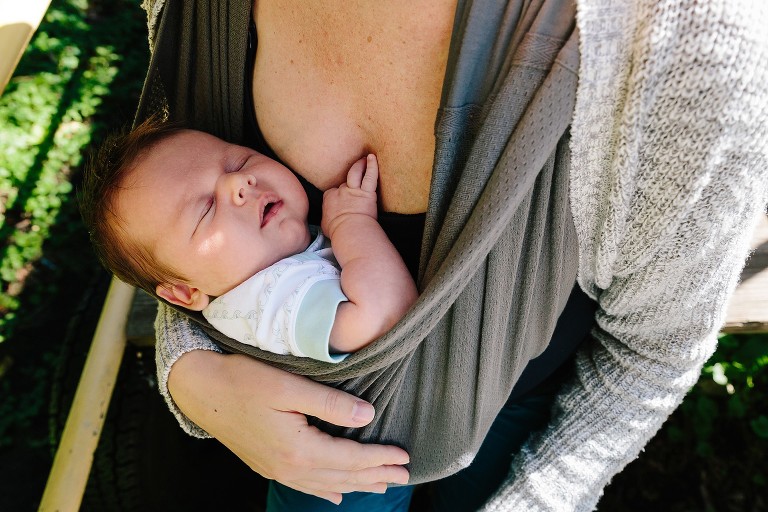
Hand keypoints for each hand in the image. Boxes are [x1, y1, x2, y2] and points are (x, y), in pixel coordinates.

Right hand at [168, 351, 409, 503]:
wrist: (199, 389)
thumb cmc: (242, 380)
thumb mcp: (289, 386)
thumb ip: (329, 403)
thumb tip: (367, 415)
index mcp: (298, 449)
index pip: (350, 458)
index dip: (379, 459)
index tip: (404, 457)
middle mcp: (288, 467)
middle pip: (342, 476)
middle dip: (375, 476)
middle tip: (404, 476)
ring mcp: (276, 469)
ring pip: (325, 484)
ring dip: (355, 484)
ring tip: (380, 486)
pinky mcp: (267, 464)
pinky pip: (304, 485)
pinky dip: (325, 490)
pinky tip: (335, 494)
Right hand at [322, 154, 378, 238]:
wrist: (349, 231)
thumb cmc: (337, 231)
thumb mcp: (324, 225)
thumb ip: (326, 218)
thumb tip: (328, 222)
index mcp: (329, 198)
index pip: (333, 191)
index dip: (338, 194)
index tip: (342, 198)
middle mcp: (340, 191)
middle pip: (344, 182)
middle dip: (348, 178)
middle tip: (354, 172)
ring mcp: (353, 190)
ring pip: (356, 173)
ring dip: (359, 165)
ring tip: (364, 158)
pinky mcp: (366, 192)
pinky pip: (370, 176)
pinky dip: (372, 166)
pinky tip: (372, 157)